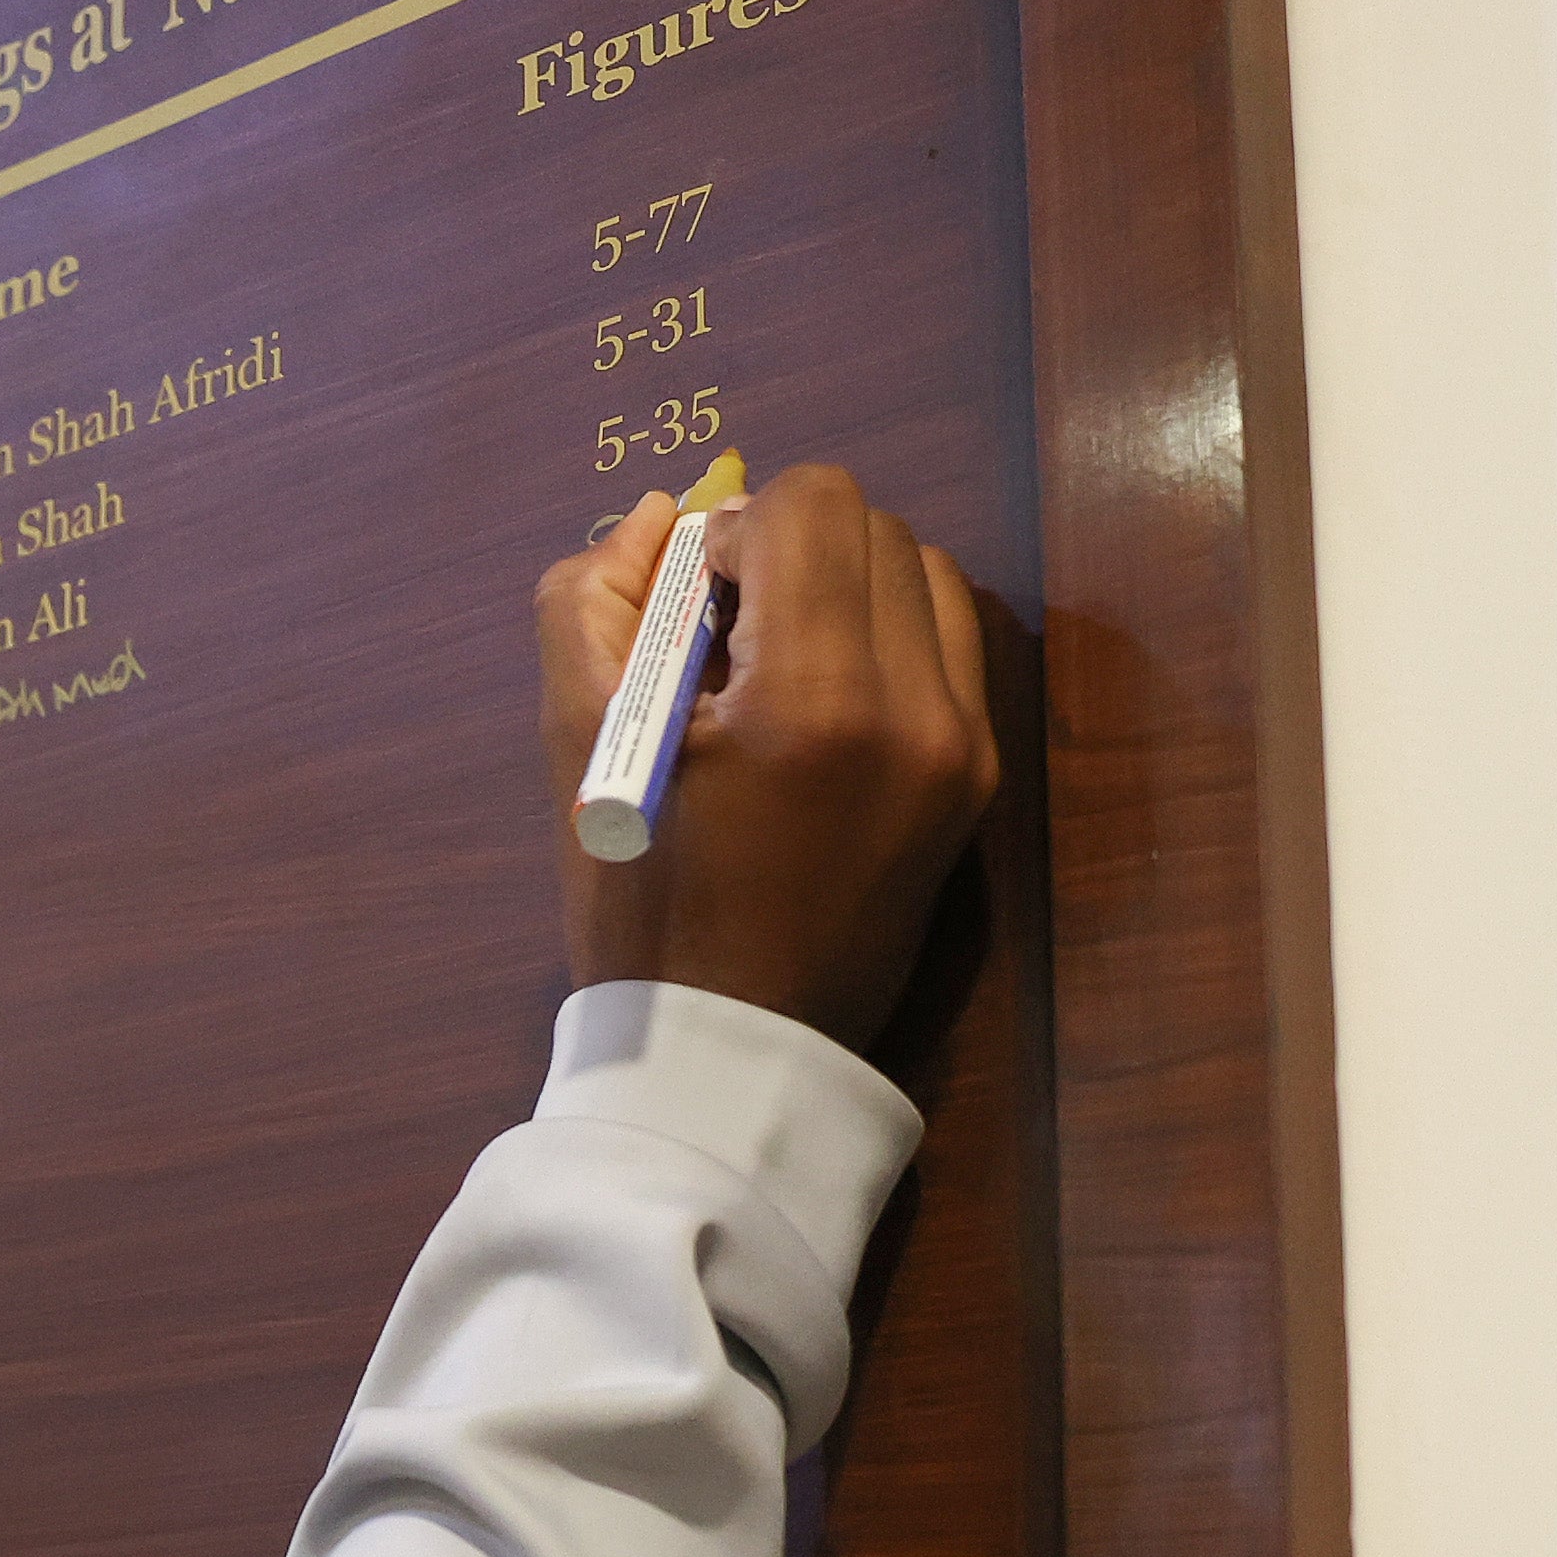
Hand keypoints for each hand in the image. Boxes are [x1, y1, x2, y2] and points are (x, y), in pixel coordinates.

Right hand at [532, 465, 996, 1046]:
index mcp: (813, 699)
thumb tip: (662, 514)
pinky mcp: (979, 776)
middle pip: (873, 525)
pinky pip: (949, 642)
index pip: (812, 504)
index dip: (735, 531)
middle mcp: (916, 709)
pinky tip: (825, 701)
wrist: (733, 1051)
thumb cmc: (639, 907)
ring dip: (846, 584)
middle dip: (790, 552)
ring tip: (778, 667)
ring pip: (923, 571)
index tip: (692, 607)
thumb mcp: (577, 747)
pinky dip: (888, 635)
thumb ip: (590, 600)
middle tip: (726, 640)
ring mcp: (963, 746)